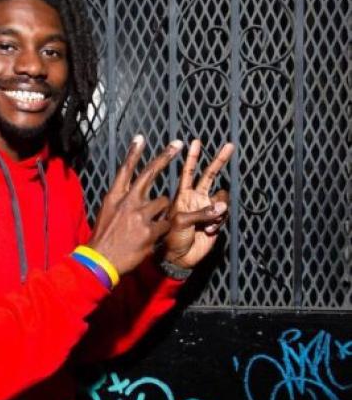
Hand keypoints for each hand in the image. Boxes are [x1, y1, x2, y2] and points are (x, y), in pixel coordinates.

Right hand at [88, 136, 181, 274]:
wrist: (101, 261)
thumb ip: (120, 201)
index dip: (134, 153)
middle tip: (177, 144)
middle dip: (165, 157)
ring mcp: (140, 215)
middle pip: (150, 174)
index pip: (125, 169)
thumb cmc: (103, 238)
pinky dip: (162, 230)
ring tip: (149, 226)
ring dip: (161, 212)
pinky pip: (166, 224)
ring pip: (164, 203)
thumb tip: (130, 193)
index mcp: (115, 197)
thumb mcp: (106, 213)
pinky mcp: (151, 230)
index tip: (141, 138)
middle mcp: (128, 201)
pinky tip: (151, 238)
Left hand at [162, 140, 234, 268]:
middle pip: (210, 175)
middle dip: (218, 160)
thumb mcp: (180, 222)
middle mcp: (196, 198)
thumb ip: (200, 212)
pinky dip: (219, 220)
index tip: (195, 142)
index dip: (192, 157)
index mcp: (183, 195)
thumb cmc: (170, 239)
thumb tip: (222, 205)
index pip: (188, 172)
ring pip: (222, 196)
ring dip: (218, 207)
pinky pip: (224, 213)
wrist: (178, 258)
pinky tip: (209, 230)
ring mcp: (207, 208)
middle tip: (229, 146)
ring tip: (207, 222)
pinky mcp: (215, 220)